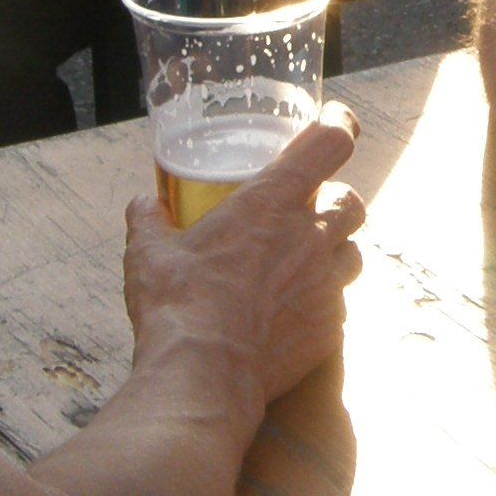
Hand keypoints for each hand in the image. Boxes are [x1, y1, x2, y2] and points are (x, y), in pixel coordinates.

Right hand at [123, 105, 365, 404]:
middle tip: (312, 209)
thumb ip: (148, 221)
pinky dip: (323, 303)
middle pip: (351, 202)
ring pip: (353, 254)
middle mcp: (309, 238)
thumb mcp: (149, 254)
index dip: (340, 125)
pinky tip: (295, 312)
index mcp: (271, 202)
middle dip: (338, 200)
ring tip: (307, 262)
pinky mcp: (329, 329)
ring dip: (336, 252)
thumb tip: (142, 204)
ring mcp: (325, 285)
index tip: (337, 120)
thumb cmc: (177, 306)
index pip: (329, 143)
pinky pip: (339, 306)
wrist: (203, 375)